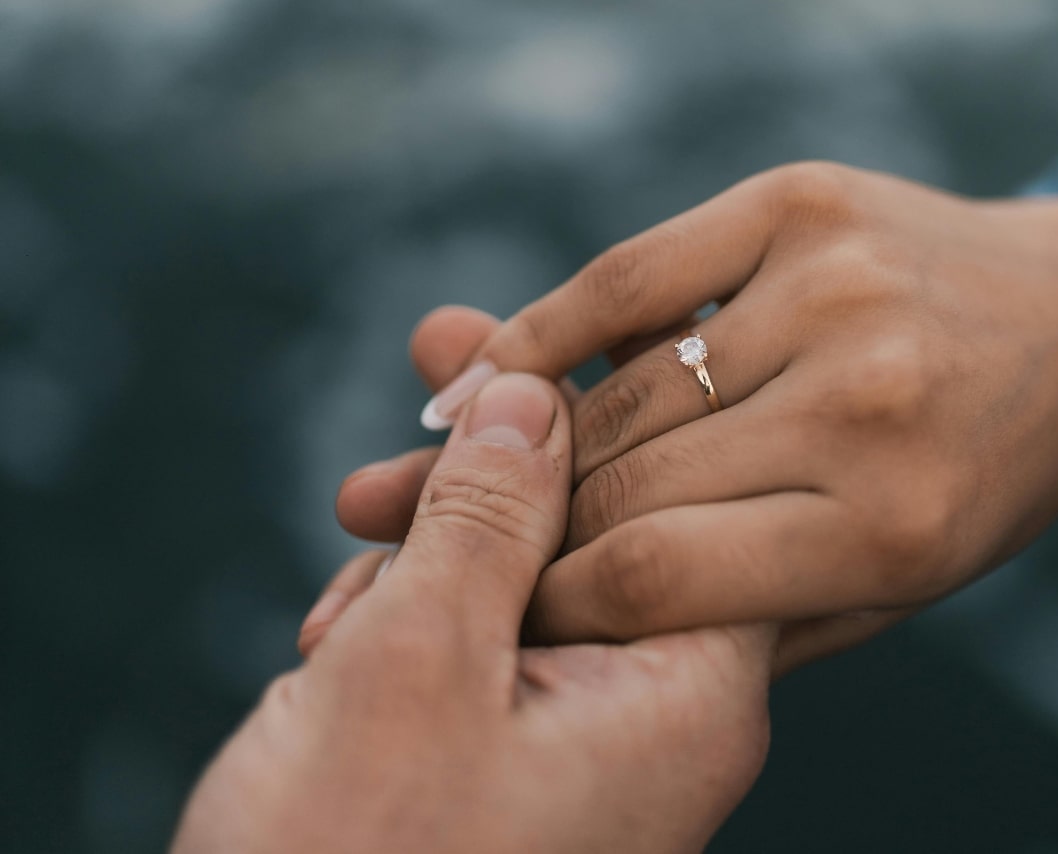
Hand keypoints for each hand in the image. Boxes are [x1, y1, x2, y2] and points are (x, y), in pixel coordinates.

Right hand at [175, 374, 772, 853]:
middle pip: (601, 522)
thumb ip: (490, 521)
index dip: (609, 401)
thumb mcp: (418, 667)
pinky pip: (484, 642)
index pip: (688, 495)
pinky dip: (410, 619)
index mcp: (686, 691)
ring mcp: (587, 738)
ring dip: (429, 554)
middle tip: (440, 350)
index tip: (542, 327)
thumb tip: (533, 389)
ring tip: (349, 576)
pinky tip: (342, 628)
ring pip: (525, 578)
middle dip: (498, 461)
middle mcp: (659, 711)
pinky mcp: (516, 757)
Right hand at [330, 163, 1057, 670]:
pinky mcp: (800, 207)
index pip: (656, 578)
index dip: (549, 600)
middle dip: (516, 526)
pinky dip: (538, 329)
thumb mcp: (889, 592)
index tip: (501, 614)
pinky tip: (478, 375)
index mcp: (891, 527)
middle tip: (434, 542)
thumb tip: (570, 613)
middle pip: (625, 482)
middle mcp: (865, 405)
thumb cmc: (972, 481)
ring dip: (516, 441)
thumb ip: (742, 618)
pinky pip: (627, 276)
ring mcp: (832, 291)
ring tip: (445, 470)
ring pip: (617, 388)